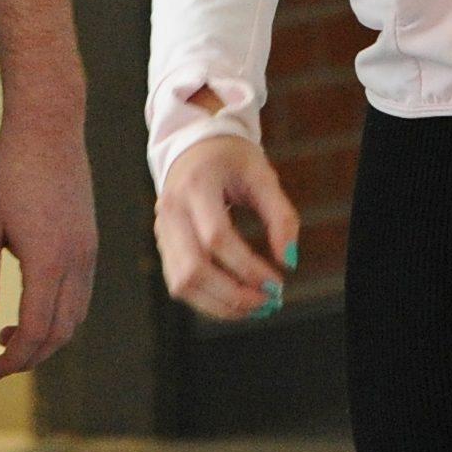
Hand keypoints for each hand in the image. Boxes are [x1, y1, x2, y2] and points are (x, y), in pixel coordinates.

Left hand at [0, 112, 97, 380]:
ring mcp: (88, 251)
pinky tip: (34, 303)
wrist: (49, 127)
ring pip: (76, 316)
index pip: (36, 332)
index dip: (14, 360)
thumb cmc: (9, 171)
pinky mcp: (90, 240)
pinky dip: (61, 313)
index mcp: (47, 261)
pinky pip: (82, 293)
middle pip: (61, 333)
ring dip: (49, 336)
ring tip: (13, 333)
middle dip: (31, 355)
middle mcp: (76, 262)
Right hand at [154, 136, 300, 322]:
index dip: (248, 267)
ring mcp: (162, 229)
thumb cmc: (231, 159)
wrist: (194, 145)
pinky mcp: (163, 244)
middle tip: (268, 302)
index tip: (277, 284)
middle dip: (234, 295)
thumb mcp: (262, 175)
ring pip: (182, 283)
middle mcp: (172, 209)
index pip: (217, 237)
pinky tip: (235, 301)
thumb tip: (289, 262)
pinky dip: (208, 300)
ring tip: (255, 306)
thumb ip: (281, 215)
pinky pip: (179, 283)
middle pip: (194, 268)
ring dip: (220, 305)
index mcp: (196, 184)